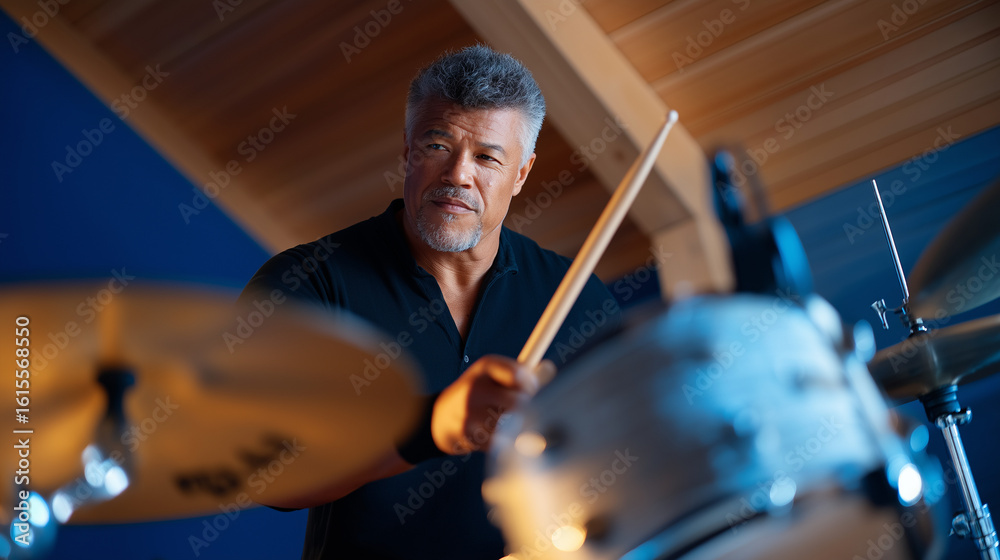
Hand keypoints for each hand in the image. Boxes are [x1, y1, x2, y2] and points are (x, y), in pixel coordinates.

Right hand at [430, 355, 554, 454]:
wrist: (438, 417)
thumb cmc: (476, 393)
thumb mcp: (493, 375)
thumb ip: (521, 373)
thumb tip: (549, 369)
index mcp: (485, 367)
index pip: (518, 374)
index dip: (532, 385)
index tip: (534, 391)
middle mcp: (474, 387)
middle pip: (517, 403)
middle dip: (528, 410)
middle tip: (529, 412)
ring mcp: (469, 413)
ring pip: (510, 425)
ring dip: (516, 428)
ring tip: (511, 423)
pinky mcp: (467, 435)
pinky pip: (500, 442)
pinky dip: (503, 441)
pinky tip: (497, 435)